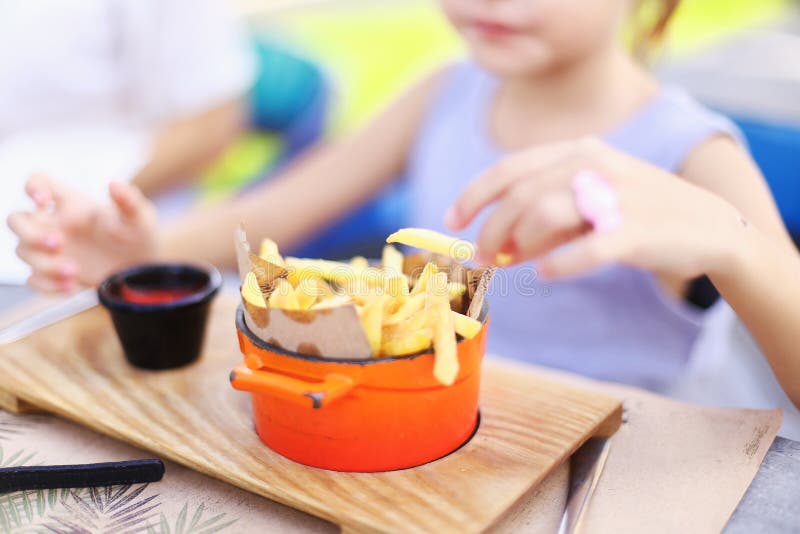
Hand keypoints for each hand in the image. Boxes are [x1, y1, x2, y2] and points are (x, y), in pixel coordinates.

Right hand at [7, 175, 157, 291]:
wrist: (143, 267)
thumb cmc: (139, 234)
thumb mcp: (140, 217)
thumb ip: (129, 201)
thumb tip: (115, 184)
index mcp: (72, 203)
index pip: (39, 181)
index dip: (33, 186)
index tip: (44, 201)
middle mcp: (56, 222)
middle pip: (17, 220)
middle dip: (30, 234)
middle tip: (60, 245)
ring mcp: (51, 249)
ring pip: (22, 251)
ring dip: (43, 264)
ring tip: (74, 272)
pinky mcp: (54, 272)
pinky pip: (33, 279)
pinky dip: (47, 285)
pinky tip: (71, 288)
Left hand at [444, 138, 745, 278]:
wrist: (710, 225)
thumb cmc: (637, 214)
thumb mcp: (588, 201)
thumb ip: (543, 218)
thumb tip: (496, 246)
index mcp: (578, 151)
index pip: (510, 169)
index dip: (474, 195)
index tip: (452, 221)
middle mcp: (594, 165)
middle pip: (520, 195)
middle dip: (490, 230)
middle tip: (480, 259)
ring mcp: (617, 195)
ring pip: (545, 214)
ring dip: (517, 244)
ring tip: (510, 264)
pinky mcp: (638, 230)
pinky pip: (588, 248)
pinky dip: (560, 262)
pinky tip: (546, 273)